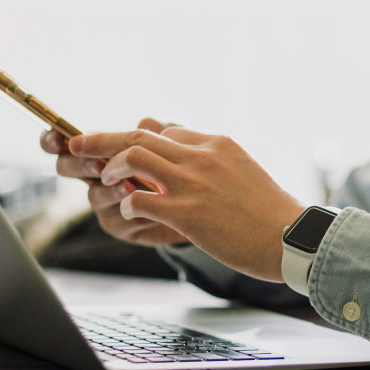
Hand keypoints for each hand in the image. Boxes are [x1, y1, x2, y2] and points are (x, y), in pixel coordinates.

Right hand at [42, 118, 188, 246]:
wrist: (199, 202)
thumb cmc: (181, 164)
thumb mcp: (176, 140)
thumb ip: (162, 129)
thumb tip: (146, 122)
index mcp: (101, 149)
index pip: (65, 142)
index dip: (53, 139)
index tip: (57, 138)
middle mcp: (96, 175)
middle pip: (67, 167)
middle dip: (79, 165)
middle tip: (99, 165)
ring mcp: (106, 201)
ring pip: (94, 195)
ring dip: (110, 190)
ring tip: (130, 186)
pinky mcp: (121, 224)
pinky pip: (117, 219)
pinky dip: (133, 211)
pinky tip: (152, 207)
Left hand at [71, 127, 305, 281]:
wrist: (291, 238)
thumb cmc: (271, 215)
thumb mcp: (244, 172)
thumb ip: (214, 163)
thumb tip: (189, 164)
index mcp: (217, 144)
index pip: (167, 131)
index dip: (139, 140)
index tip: (123, 151)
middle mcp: (202, 156)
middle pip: (140, 134)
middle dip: (101, 138)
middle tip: (77, 143)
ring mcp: (193, 183)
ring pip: (133, 158)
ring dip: (111, 169)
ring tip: (106, 181)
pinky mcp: (187, 213)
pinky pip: (140, 198)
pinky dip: (127, 204)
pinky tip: (131, 213)